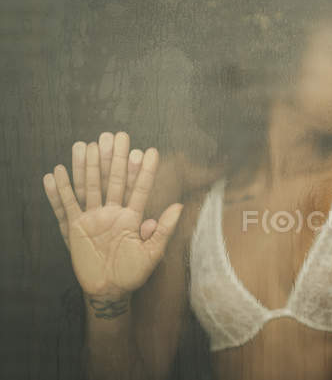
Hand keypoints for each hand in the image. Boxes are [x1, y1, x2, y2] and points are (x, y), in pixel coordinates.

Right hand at [43, 132, 182, 297]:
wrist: (110, 290)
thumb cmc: (133, 273)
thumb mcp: (152, 253)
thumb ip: (164, 230)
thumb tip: (179, 206)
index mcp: (133, 217)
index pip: (139, 189)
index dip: (144, 171)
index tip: (150, 151)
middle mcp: (113, 212)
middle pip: (113, 181)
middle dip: (115, 159)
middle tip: (117, 135)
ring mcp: (93, 218)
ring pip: (90, 187)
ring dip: (88, 167)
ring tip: (88, 144)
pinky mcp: (76, 228)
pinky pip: (66, 206)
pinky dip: (60, 191)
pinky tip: (56, 172)